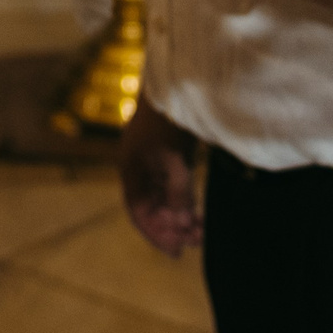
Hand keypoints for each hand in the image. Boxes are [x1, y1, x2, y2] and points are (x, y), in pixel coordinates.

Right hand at [120, 95, 201, 256]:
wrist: (180, 80)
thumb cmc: (168, 117)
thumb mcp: (173, 157)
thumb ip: (178, 191)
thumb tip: (182, 224)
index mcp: (131, 170)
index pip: (140, 212)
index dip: (155, 234)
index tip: (175, 252)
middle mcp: (141, 169)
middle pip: (154, 208)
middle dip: (172, 227)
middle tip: (195, 243)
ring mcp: (157, 162)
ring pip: (168, 199)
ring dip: (182, 216)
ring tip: (202, 231)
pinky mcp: (173, 155)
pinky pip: (178, 187)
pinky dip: (188, 200)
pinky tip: (201, 211)